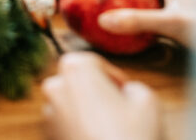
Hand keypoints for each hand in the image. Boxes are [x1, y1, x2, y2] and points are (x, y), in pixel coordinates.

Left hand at [42, 52, 161, 139]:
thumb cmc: (132, 138)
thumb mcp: (148, 100)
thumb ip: (134, 86)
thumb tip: (127, 92)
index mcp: (74, 68)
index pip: (94, 62)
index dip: (113, 76)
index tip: (125, 90)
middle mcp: (54, 86)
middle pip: (78, 83)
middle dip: (97, 93)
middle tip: (121, 111)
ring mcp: (47, 113)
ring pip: (70, 105)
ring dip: (87, 113)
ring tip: (113, 131)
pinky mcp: (47, 137)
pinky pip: (65, 126)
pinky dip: (79, 130)